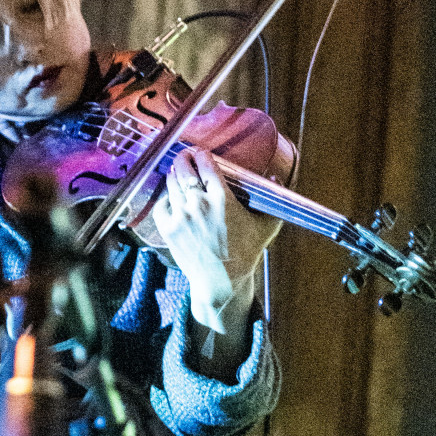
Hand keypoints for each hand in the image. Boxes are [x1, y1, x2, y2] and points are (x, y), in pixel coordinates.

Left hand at [151, 147, 279, 334]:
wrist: (221, 281)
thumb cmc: (246, 253)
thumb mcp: (265, 226)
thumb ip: (272, 201)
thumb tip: (274, 176)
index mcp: (221, 198)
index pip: (205, 163)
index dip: (201, 154)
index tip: (201, 154)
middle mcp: (198, 203)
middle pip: (183, 167)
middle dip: (184, 158)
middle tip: (186, 156)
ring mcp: (180, 215)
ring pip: (171, 184)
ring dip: (174, 175)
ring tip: (178, 173)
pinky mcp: (168, 228)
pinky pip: (161, 204)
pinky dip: (165, 199)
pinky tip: (172, 199)